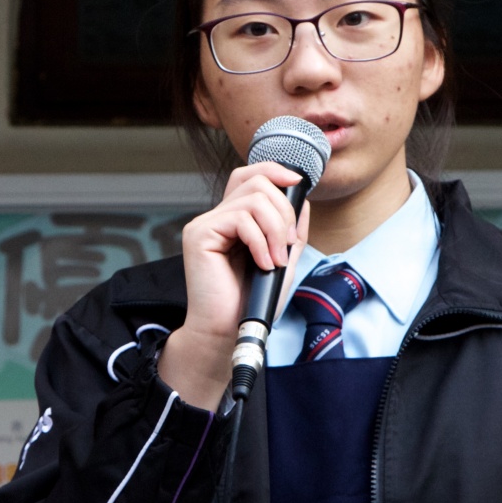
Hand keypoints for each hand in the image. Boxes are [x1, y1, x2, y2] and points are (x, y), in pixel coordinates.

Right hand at [158, 160, 311, 407]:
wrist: (227, 331)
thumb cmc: (251, 301)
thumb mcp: (283, 259)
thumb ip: (291, 230)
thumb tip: (302, 199)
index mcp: (233, 220)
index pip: (250, 175)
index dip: (275, 170)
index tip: (299, 183)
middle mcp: (216, 217)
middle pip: (256, 181)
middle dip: (283, 210)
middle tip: (287, 245)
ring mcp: (205, 224)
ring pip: (253, 199)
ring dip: (276, 230)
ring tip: (276, 260)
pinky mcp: (198, 234)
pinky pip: (241, 219)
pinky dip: (261, 242)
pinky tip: (263, 264)